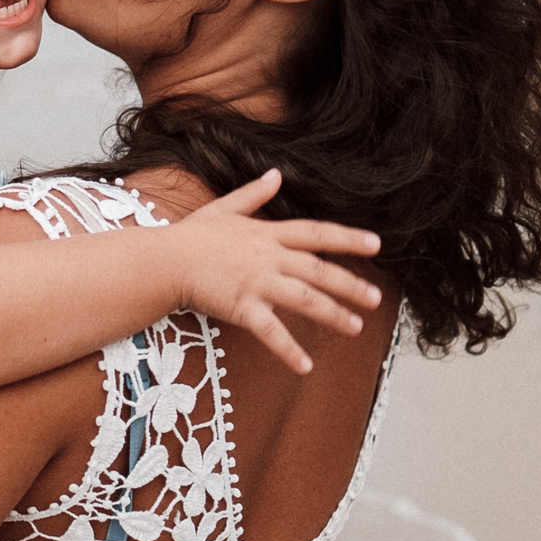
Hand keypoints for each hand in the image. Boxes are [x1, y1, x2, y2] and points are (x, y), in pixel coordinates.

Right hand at [166, 170, 383, 373]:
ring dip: (334, 314)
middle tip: (377, 298)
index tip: (376, 244)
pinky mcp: (242, 307)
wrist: (163, 260)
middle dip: (350, 284)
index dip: (348, 238)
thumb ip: (254, 194)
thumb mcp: (225, 208)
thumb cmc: (191, 236)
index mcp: (267, 234)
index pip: (317, 233)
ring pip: (306, 299)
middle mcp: (269, 257)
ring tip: (356, 327)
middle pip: (319, 270)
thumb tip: (277, 174)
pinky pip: (271, 331)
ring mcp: (257, 283)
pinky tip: (305, 366)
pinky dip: (289, 349)